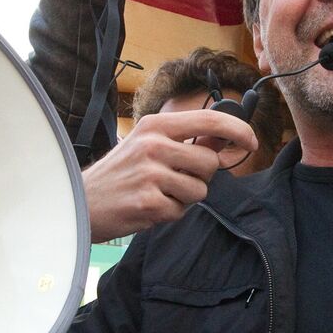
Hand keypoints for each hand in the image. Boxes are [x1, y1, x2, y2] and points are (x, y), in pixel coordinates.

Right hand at [84, 107, 258, 241]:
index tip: (251, 141)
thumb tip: (226, 139)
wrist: (81, 201)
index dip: (239, 130)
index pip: (210, 120)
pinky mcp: (149, 203)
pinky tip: (149, 206)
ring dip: (185, 197)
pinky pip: (182, 211)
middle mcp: (154, 145)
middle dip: (201, 175)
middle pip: (210, 162)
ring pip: (200, 189)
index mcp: (156, 126)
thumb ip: (187, 140)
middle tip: (174, 178)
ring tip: (158, 193)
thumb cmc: (120, 173)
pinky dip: (170, 213)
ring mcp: (151, 174)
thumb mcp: (148, 144)